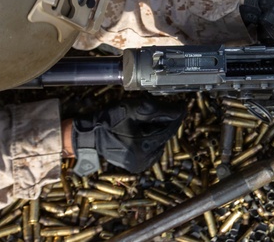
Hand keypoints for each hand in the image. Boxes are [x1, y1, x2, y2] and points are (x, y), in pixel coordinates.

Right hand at [70, 95, 184, 174]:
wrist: (91, 136)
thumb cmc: (111, 120)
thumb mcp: (135, 109)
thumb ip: (158, 110)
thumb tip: (180, 109)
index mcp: (144, 147)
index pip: (168, 130)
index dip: (176, 117)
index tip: (182, 106)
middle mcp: (144, 160)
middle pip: (164, 137)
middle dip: (164, 123)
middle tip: (160, 110)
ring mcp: (140, 166)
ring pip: (159, 144)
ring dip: (158, 132)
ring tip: (147, 122)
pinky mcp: (136, 167)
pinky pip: (151, 151)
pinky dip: (151, 141)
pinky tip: (143, 132)